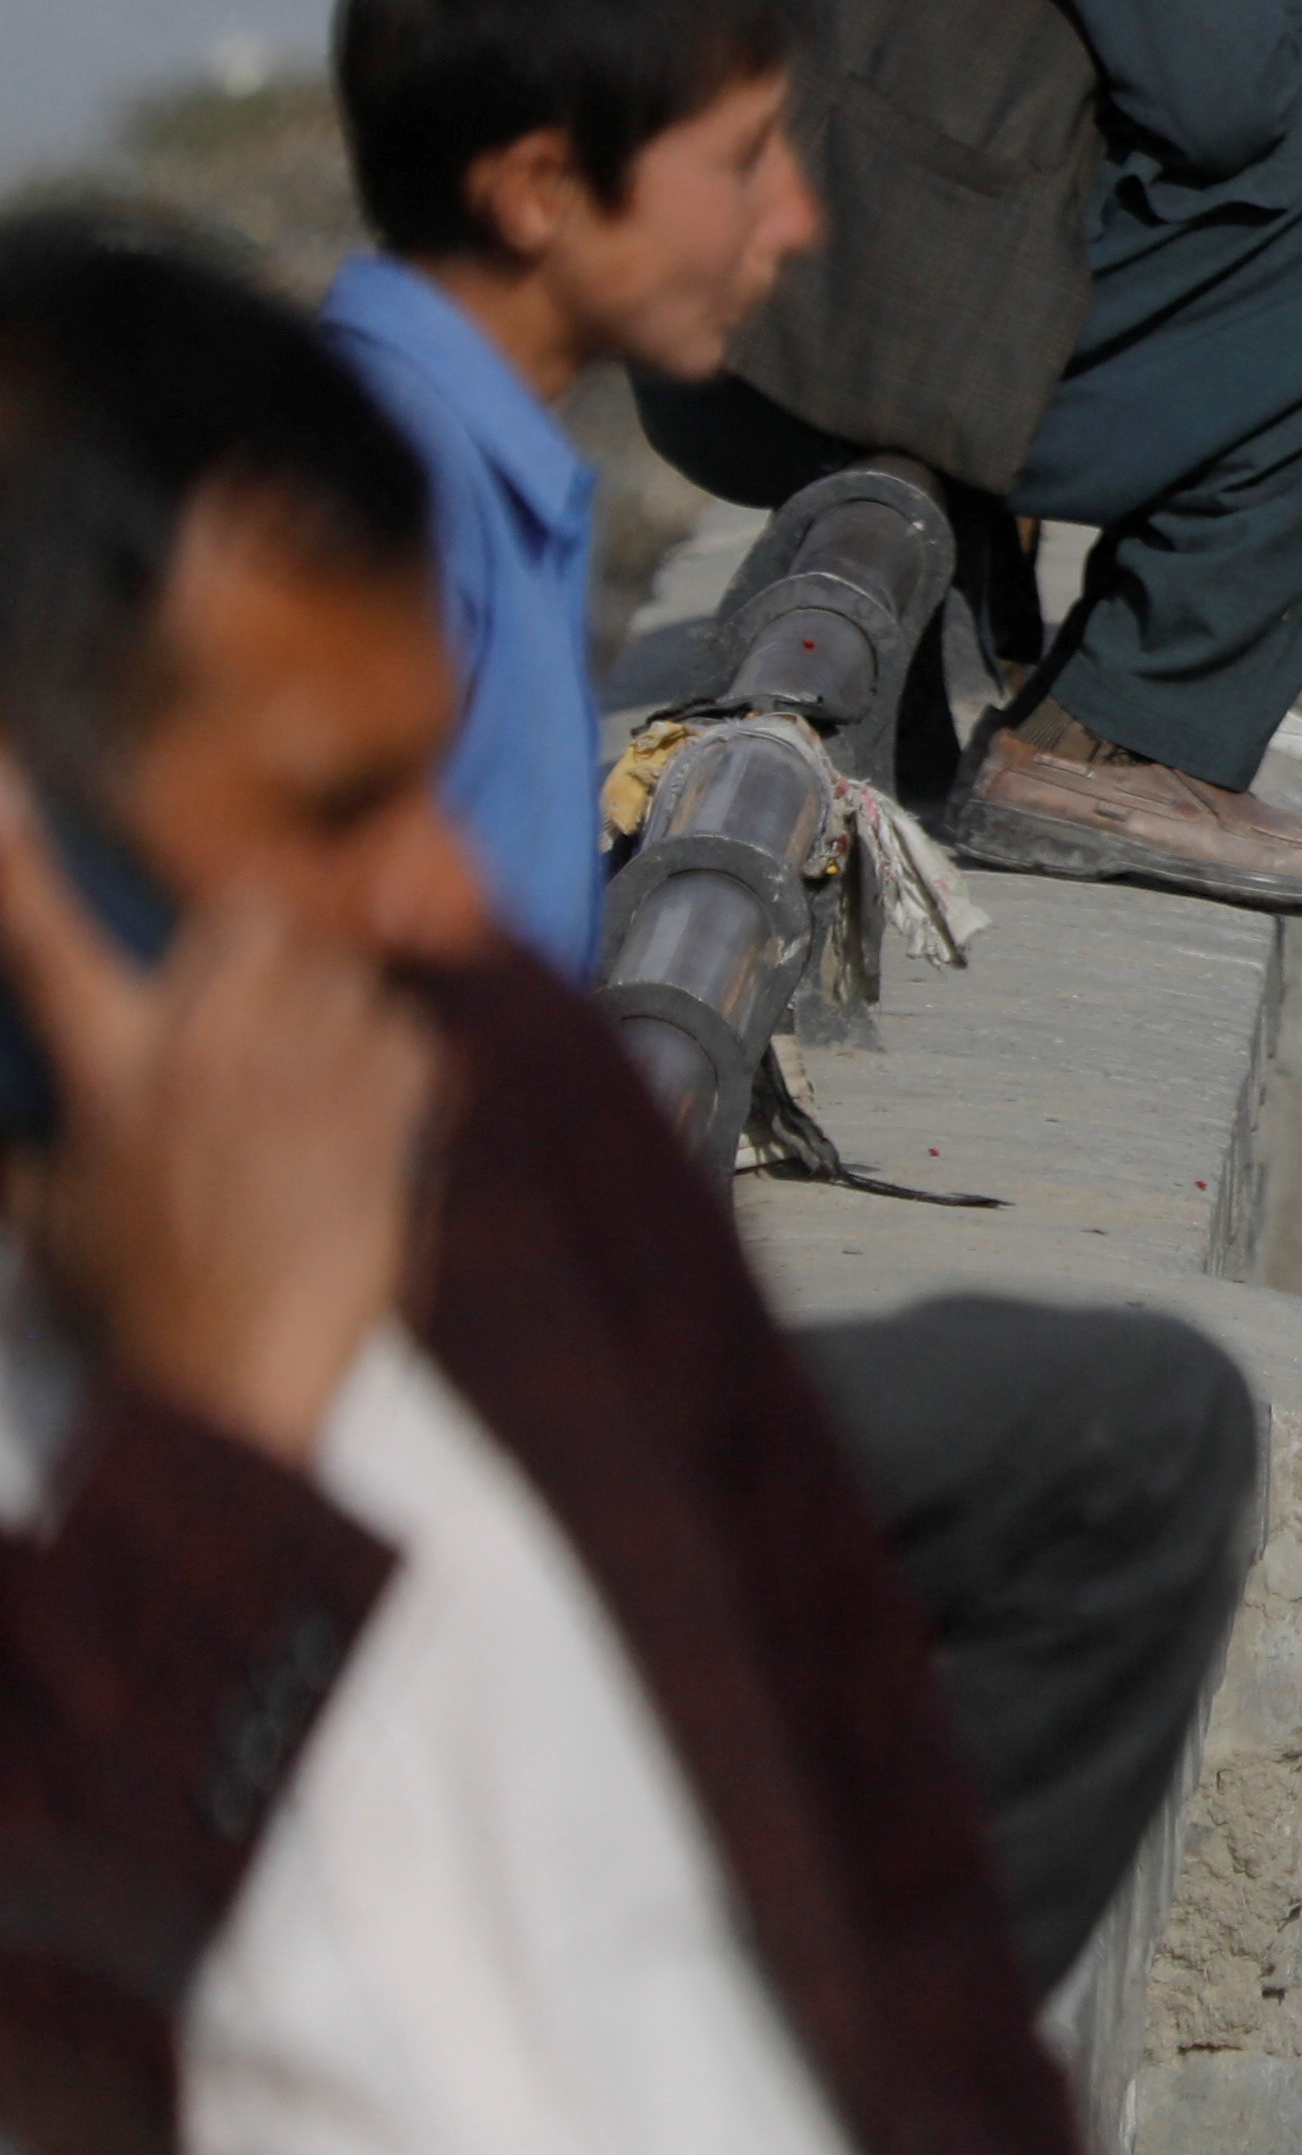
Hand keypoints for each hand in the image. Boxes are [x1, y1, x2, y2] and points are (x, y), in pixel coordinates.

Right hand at [0, 757, 435, 1467]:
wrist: (244, 1377)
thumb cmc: (138, 1307)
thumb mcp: (53, 1216)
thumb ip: (39, 1140)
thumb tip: (22, 1123)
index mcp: (111, 1066)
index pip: (43, 936)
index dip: (17, 854)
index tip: (3, 776)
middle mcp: (209, 1043)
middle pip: (248, 902)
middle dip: (258, 918)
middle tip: (254, 977)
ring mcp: (309, 1064)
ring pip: (340, 959)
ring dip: (329, 993)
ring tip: (309, 1068)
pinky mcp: (394, 1101)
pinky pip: (408, 1027)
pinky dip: (393, 1057)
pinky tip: (366, 1112)